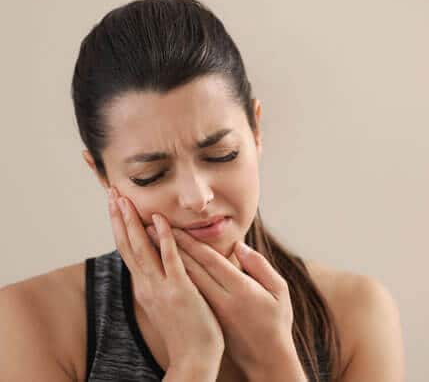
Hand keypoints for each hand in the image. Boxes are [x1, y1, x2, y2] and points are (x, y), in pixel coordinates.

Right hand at [108, 187, 224, 367]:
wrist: (193, 359)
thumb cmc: (186, 330)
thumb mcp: (165, 302)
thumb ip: (159, 281)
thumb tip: (156, 263)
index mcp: (145, 286)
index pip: (127, 250)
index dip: (119, 225)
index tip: (114, 204)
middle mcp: (147, 285)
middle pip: (127, 245)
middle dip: (118, 217)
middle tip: (111, 192)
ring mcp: (162, 287)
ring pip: (141, 249)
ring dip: (132, 222)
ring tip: (124, 199)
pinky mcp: (180, 291)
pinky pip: (170, 260)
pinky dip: (163, 238)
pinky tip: (159, 219)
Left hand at [146, 224, 298, 374]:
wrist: (266, 359)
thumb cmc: (276, 321)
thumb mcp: (279, 291)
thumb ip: (260, 266)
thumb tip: (239, 246)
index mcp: (241, 290)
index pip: (210, 261)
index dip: (190, 243)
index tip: (174, 227)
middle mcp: (222, 301)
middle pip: (191, 269)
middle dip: (170, 247)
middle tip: (150, 228)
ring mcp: (212, 312)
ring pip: (185, 282)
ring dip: (166, 262)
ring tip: (150, 244)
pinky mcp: (207, 320)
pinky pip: (187, 294)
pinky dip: (174, 279)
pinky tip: (162, 268)